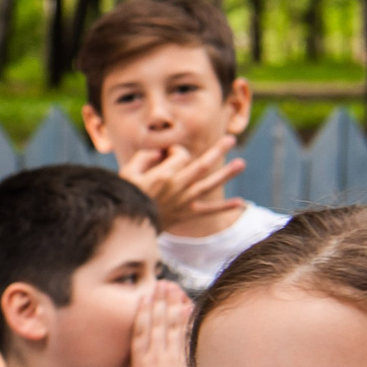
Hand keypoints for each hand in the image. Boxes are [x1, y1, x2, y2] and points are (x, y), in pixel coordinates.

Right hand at [122, 144, 243, 228]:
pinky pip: (208, 211)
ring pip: (209, 184)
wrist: (127, 226)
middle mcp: (177, 186)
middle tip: (231, 139)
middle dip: (217, 151)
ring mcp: (184, 201)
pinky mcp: (186, 214)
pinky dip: (225, 207)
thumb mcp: (126, 173)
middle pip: (202, 165)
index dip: (178, 150)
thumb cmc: (124, 196)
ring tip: (241, 163)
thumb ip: (143, 158)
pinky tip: (242, 203)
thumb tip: (159, 152)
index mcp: (163, 175)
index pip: (181, 156)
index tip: (168, 152)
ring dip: (226, 174)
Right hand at [125, 280, 195, 366]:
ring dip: (171, 305)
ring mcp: (169, 362)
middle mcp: (153, 361)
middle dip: (158, 302)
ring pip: (169, 327)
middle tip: (162, 283)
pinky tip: (187, 308)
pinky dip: (185, 322)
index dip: (144, 312)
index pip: (140, 333)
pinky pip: (183, 339)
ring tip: (174, 288)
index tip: (146, 295)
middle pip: (155, 324)